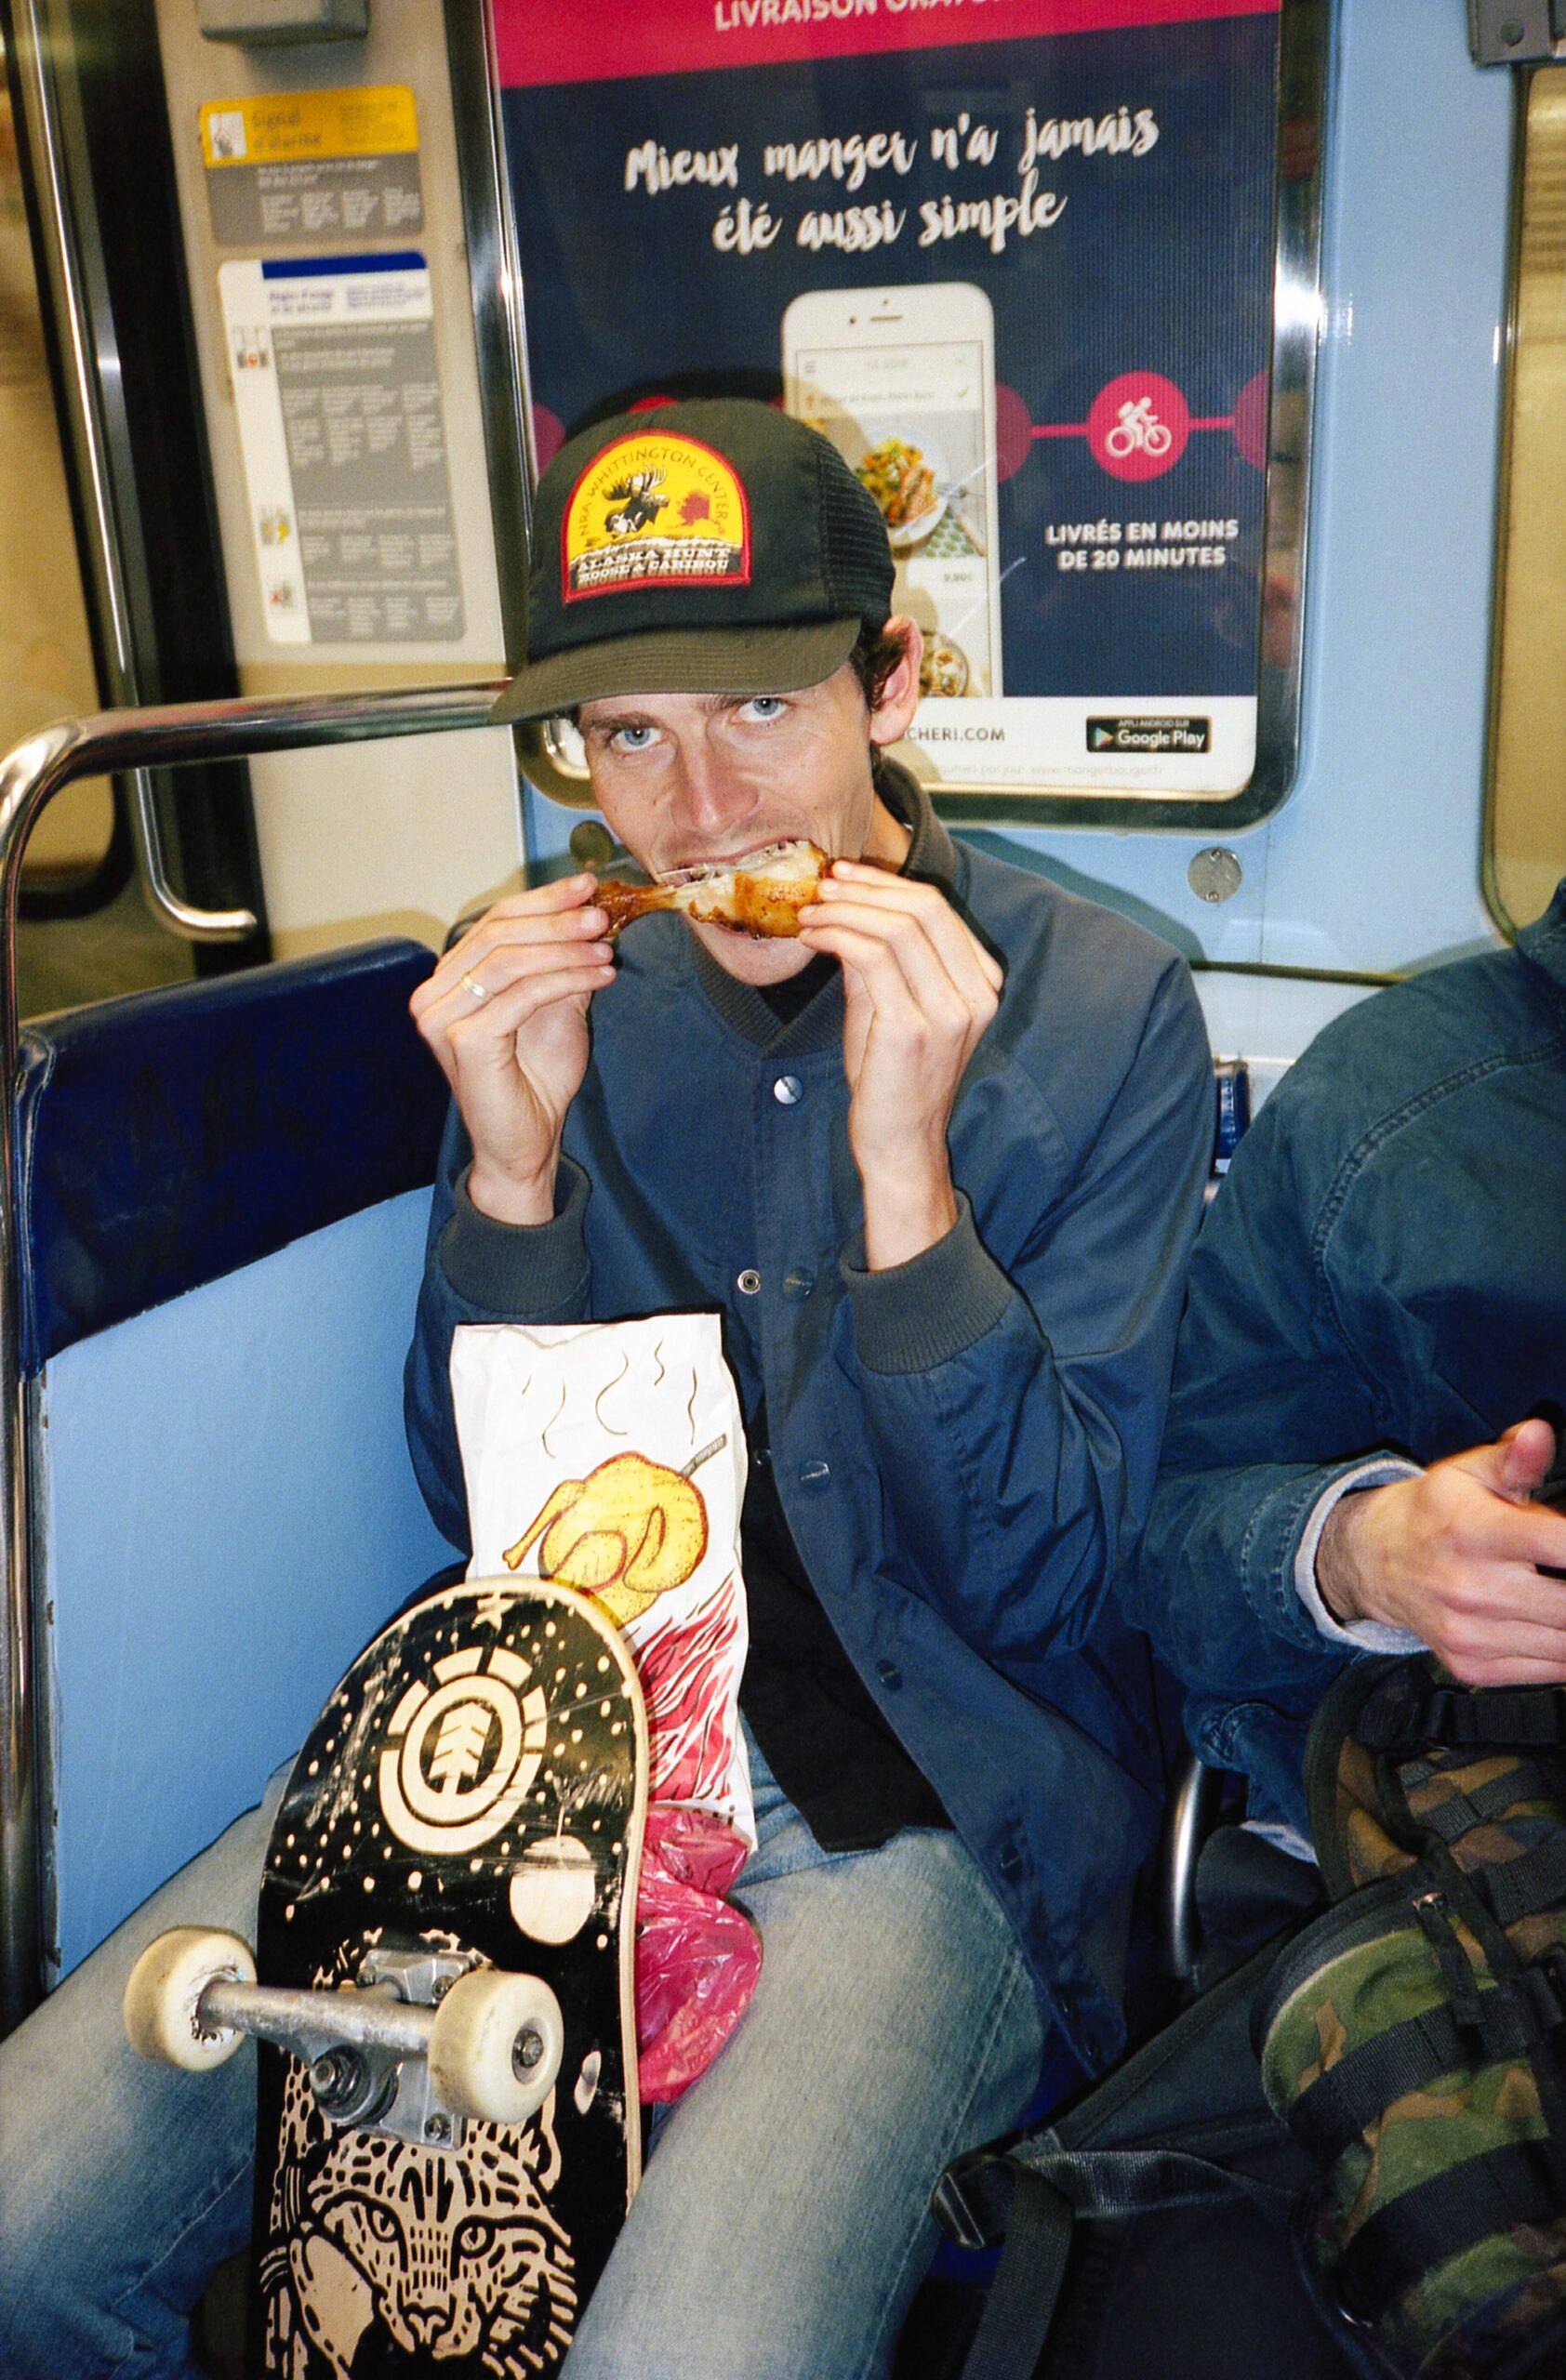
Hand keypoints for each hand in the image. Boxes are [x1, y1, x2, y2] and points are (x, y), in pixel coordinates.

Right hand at [409, 875, 614, 1224]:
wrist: (525, 1143)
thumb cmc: (535, 1080)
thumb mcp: (555, 1006)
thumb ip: (560, 962)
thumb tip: (589, 913)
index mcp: (447, 980)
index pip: (494, 922)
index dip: (542, 899)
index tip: (586, 884)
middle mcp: (433, 995)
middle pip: (499, 933)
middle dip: (556, 919)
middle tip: (600, 913)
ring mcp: (441, 1017)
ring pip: (510, 960)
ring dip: (566, 949)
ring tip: (607, 948)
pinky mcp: (463, 1039)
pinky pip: (523, 994)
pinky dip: (567, 978)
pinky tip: (602, 976)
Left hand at [799, 862, 1001, 1268]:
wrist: (899, 1144)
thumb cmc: (894, 1079)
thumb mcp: (891, 1006)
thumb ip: (879, 959)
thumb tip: (844, 908)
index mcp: (982, 985)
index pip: (938, 909)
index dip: (886, 884)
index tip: (844, 876)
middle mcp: (976, 995)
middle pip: (924, 909)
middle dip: (866, 888)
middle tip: (822, 885)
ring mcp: (948, 1013)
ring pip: (897, 928)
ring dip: (844, 911)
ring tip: (809, 913)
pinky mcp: (912, 1029)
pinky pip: (872, 958)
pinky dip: (837, 937)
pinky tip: (813, 938)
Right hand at [1315, 1418, 1565, 1682]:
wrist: (1374, 1560)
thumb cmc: (1433, 1512)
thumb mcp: (1469, 1473)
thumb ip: (1515, 1458)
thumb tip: (1541, 1433)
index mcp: (1474, 1532)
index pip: (1558, 1545)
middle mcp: (1470, 1587)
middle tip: (1565, 1570)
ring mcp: (1469, 1633)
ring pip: (1564, 1644)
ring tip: (1557, 1591)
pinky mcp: (1471, 1666)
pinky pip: (1547, 1671)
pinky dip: (1562, 1651)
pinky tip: (1552, 1621)